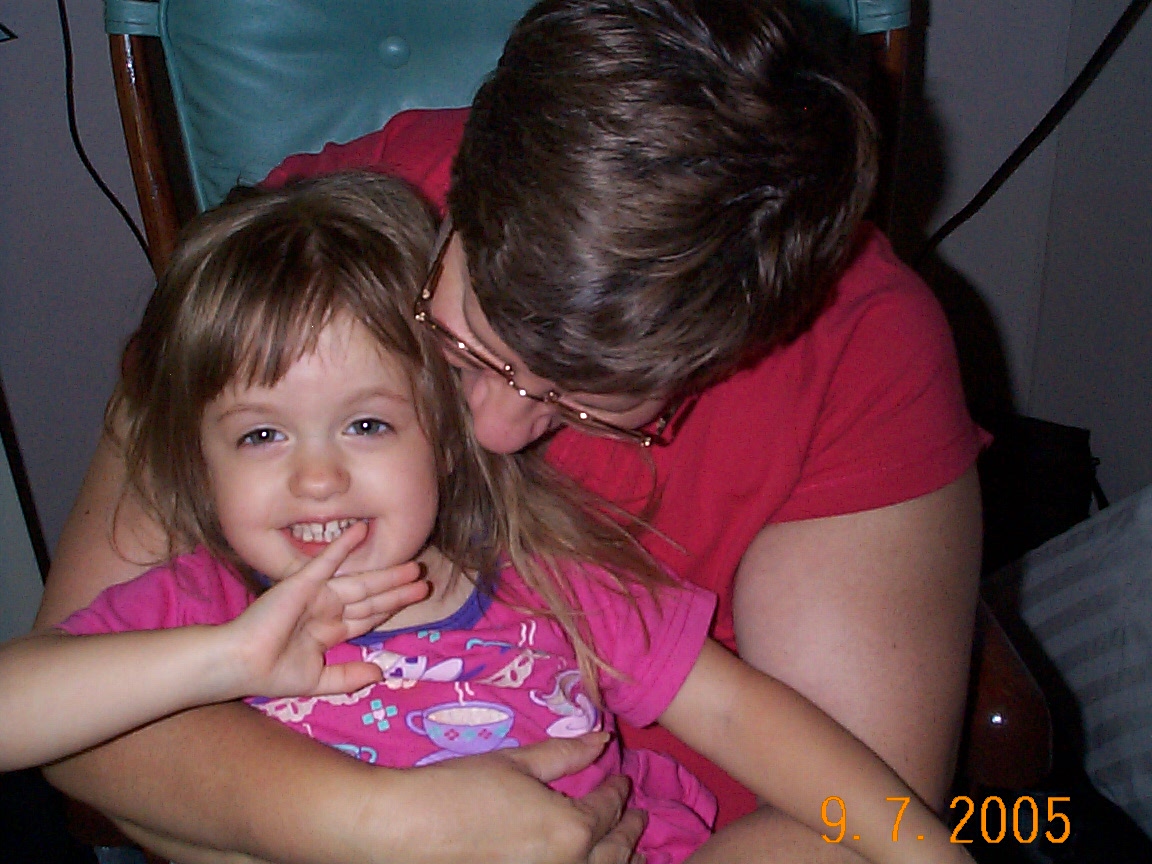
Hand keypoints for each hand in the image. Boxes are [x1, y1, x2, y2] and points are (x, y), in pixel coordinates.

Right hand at [225, 522, 428, 698]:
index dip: (392, 608)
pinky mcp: (304, 581)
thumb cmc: (272, 673)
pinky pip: (328, 560)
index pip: (368, 616)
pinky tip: (362, 530)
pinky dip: (345, 544)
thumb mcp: (317, 680)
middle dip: (398, 591)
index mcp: (330, 630)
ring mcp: (317, 593)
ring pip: (361, 582)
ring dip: (387, 574)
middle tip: (424, 581)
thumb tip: (380, 675)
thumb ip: (347, 676)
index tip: (417, 599)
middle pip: (371, 598)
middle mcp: (327, 609)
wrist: (240, 664)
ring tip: (413, 567)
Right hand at [377, 733, 647, 863]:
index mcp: (571, 830)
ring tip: (630, 854)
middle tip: (640, 819)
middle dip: (630, 832)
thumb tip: (602, 740)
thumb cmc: (458, 789)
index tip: (623, 780)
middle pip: (614, 853)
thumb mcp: (515, 764)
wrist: (403, 830)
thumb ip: (565, 755)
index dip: (618, 791)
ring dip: (620, 862)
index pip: (608, 808)